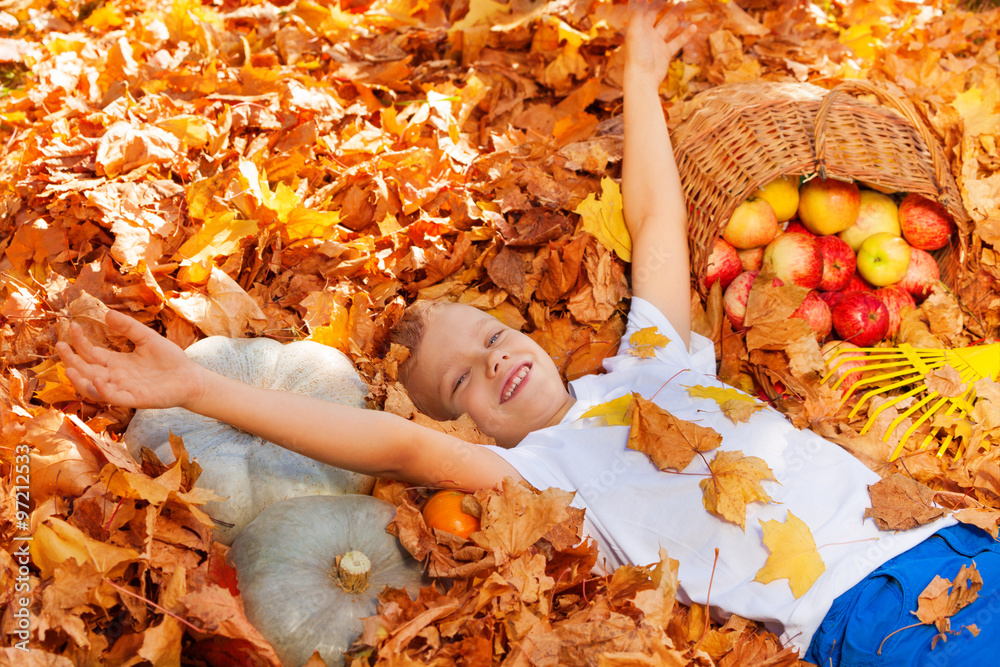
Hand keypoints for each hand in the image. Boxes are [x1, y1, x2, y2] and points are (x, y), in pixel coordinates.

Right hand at [57, 310, 204, 409]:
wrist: (189, 378)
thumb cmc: (170, 360)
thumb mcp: (147, 338)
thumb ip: (129, 327)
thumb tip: (106, 313)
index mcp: (117, 362)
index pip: (91, 352)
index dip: (80, 341)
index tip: (72, 326)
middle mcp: (115, 376)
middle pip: (86, 369)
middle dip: (70, 359)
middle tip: (59, 345)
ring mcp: (123, 389)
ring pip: (93, 387)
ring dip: (80, 379)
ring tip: (69, 368)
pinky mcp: (134, 399)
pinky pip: (113, 397)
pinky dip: (103, 391)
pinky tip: (97, 379)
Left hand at [625, 0, 696, 82]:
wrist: (643, 79)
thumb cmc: (637, 56)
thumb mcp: (636, 32)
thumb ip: (638, 14)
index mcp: (636, 27)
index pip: (639, 8)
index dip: (643, 0)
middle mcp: (645, 34)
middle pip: (654, 13)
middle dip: (661, 3)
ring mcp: (656, 43)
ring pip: (667, 25)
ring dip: (675, 15)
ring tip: (684, 3)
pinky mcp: (665, 53)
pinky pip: (677, 41)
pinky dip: (685, 34)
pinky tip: (694, 27)